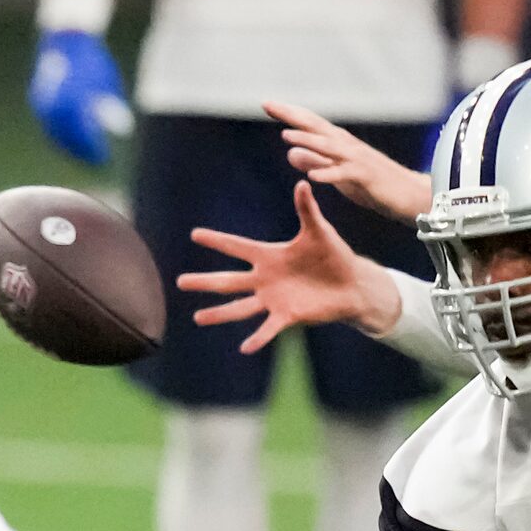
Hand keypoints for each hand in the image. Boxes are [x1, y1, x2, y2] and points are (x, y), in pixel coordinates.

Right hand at [28, 29, 132, 166]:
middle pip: (68, 139)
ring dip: (70, 148)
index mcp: (73, 102)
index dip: (94, 150)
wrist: (66, 37)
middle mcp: (55, 104)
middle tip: (96, 163)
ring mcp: (44, 103)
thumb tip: (123, 129)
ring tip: (84, 157)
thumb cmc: (91, 59)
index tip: (105, 159)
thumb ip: (112, 106)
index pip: (83, 136)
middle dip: (82, 154)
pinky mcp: (38, 100)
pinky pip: (49, 126)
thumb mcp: (107, 82)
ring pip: (56, 135)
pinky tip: (72, 143)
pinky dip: (60, 137)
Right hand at [179, 179, 401, 354]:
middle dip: (204, 281)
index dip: (217, 240)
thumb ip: (307, 209)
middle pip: (229, 280)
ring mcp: (273, 299)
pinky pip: (268, 328)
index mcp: (269, 256)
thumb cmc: (333, 255)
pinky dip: (258, 338)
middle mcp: (265, 278)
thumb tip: (302, 183)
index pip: (237, 246)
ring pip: (240, 307)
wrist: (351, 284)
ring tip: (197, 318)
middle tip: (180, 282)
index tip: (194, 234)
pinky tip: (244, 347)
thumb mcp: (319, 231)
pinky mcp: (287, 316)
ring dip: (219, 313)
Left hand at [265, 100, 431, 222]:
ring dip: (308, 141)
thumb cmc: (373, 184)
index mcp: (339, 144)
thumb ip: (316, 161)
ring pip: (329, 147)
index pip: (310, 124)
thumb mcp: (337, 173)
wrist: (410, 195)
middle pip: (316, 126)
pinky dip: (329, 174)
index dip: (289, 114)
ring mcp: (358, 160)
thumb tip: (291, 153)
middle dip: (292, 116)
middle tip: (268, 105)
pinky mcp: (367, 177)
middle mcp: (347, 146)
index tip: (266, 104)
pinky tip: (313, 176)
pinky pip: (345, 175)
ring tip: (286, 136)